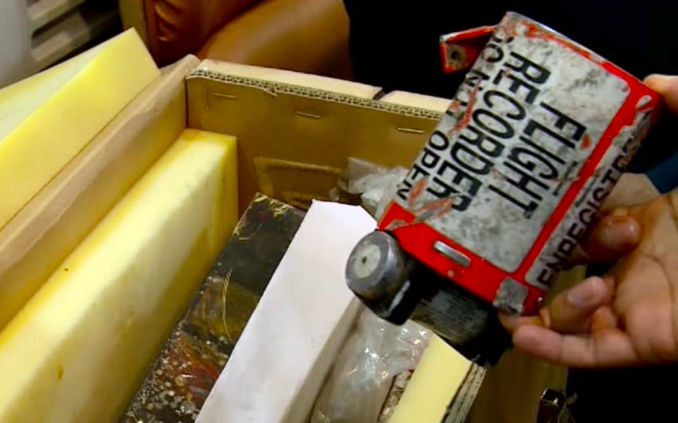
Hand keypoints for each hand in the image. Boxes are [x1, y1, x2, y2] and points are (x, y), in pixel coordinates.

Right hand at [501, 75, 677, 367]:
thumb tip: (649, 81)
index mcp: (641, 226)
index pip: (578, 224)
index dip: (555, 216)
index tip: (535, 202)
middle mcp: (629, 269)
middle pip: (562, 269)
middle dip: (545, 258)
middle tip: (566, 248)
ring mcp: (632, 307)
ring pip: (565, 314)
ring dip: (558, 302)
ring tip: (593, 286)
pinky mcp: (641, 342)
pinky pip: (583, 352)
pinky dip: (547, 346)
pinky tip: (522, 331)